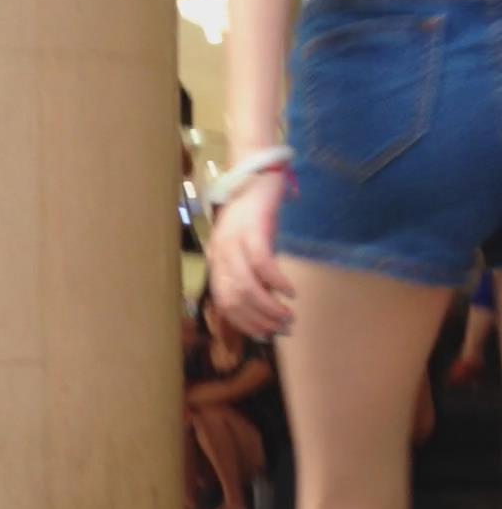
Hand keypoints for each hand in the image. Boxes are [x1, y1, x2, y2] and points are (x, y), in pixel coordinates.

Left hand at [208, 171, 294, 338]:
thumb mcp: (245, 247)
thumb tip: (267, 303)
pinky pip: (262, 264)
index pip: (225, 304)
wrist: (254, 174)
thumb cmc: (253, 214)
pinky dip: (277, 282)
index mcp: (217, 262)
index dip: (246, 324)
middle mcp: (221, 254)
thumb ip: (249, 273)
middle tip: (282, 329)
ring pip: (247, 287)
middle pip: (235, 300)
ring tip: (288, 316)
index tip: (266, 334)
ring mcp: (235, 242)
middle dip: (260, 321)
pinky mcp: (253, 229)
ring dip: (270, 308)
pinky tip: (291, 292)